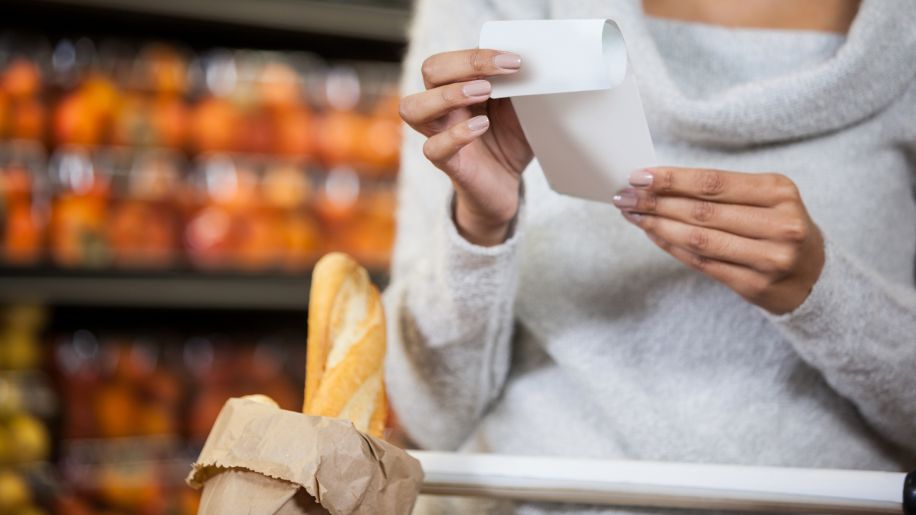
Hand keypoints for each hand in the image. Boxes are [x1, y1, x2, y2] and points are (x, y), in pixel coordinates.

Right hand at [400, 49, 532, 245]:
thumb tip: (535, 62)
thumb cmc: (509, 140)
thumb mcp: (520, 108)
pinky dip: (455, 135)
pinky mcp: (446, 163)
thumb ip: (519, 86)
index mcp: (458, 86)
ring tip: (483, 94)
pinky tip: (481, 127)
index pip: (452, 58)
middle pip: (430, 70)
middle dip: (463, 65)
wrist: (507, 184)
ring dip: (448, 95)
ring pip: (413, 108)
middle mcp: (442, 106)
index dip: (478, 55)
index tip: (513, 60)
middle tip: (496, 77)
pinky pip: (433, 148)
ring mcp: (439, 134)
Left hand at [613, 167, 824, 313]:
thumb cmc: (778, 227)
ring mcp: (769, 258)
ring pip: (699, 239)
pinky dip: (671, 247)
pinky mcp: (755, 286)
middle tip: (624, 196)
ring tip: (633, 215)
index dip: (672, 179)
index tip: (638, 176)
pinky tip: (652, 234)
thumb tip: (658, 182)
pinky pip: (702, 263)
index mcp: (779, 192)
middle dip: (656, 202)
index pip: (714, 182)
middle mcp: (780, 224)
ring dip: (658, 225)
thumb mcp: (766, 199)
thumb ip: (721, 191)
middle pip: (702, 211)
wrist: (814, 276)